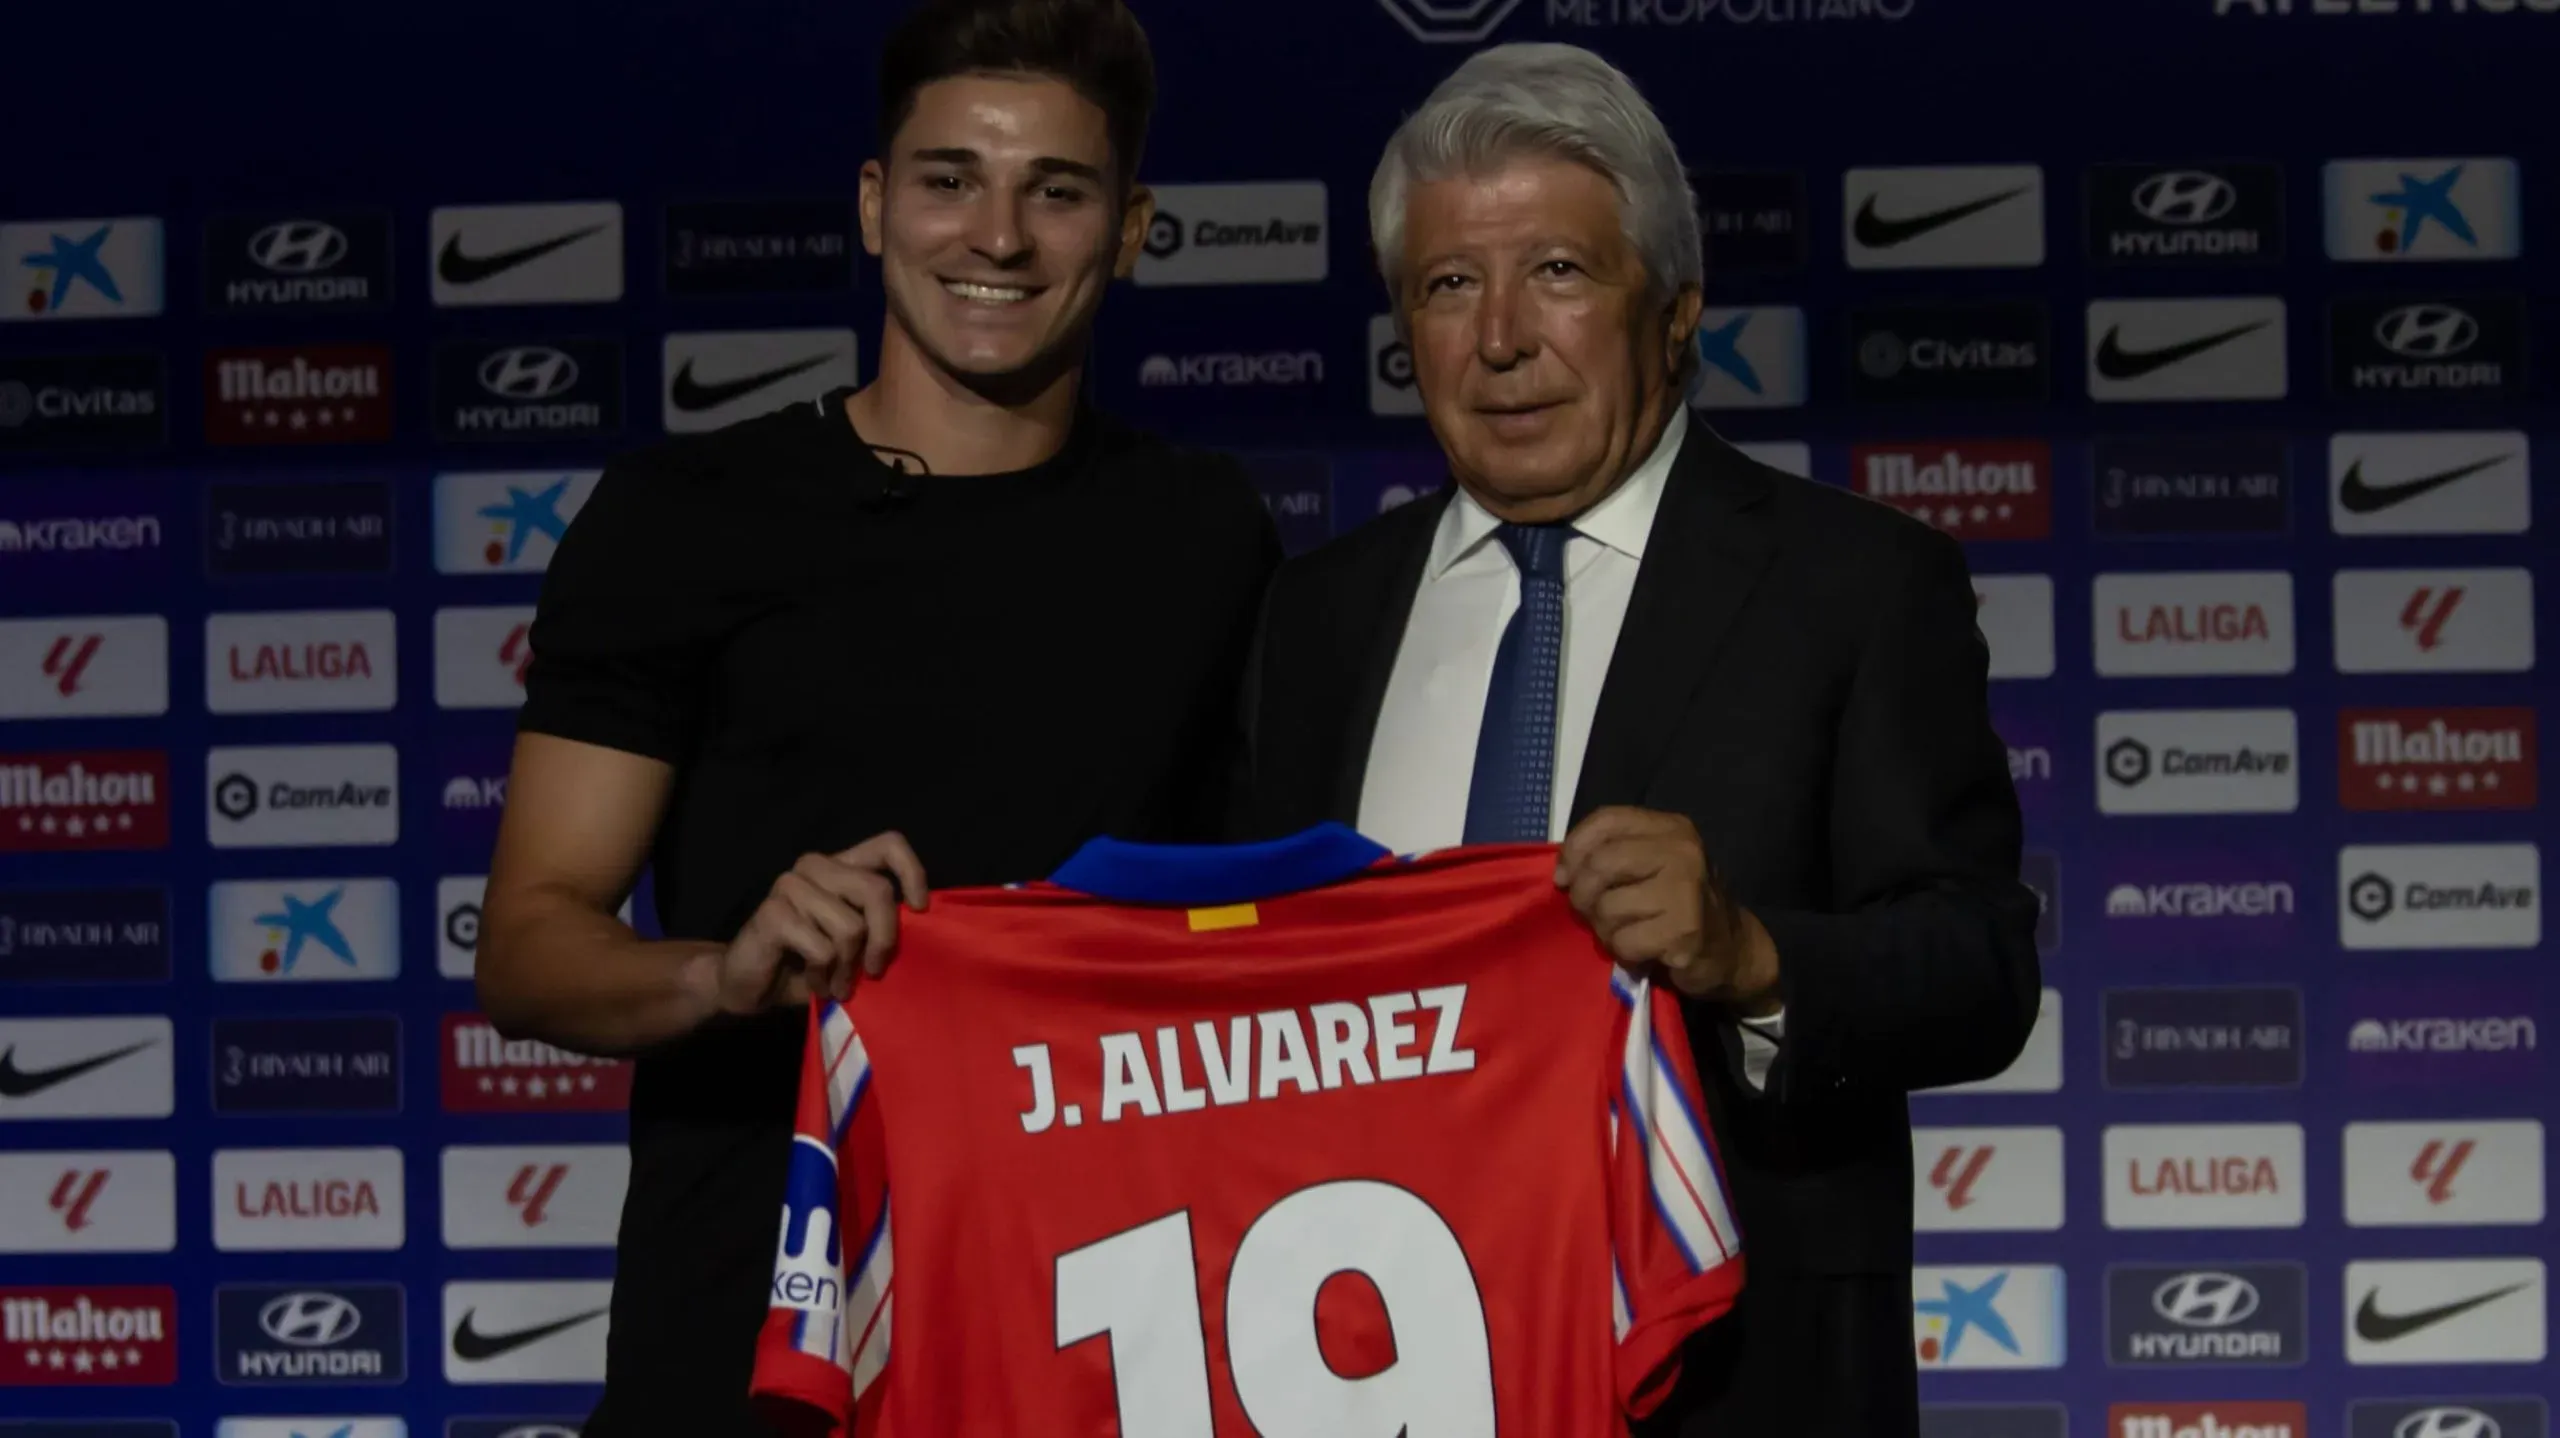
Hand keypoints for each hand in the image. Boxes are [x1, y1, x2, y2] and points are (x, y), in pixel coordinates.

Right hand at [709, 831, 927, 1016]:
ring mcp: (791, 885)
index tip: (919, 910)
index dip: (912, 873)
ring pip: (851, 927)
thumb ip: (878, 926)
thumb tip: (920, 927)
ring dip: (849, 969)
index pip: (888, 844)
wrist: (746, 985)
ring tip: (838, 984)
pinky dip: (824, 976)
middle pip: (877, 891)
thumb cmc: (808, 964)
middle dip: (884, 940)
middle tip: (874, 972)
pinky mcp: (773, 912)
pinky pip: (823, 950)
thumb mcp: (854, 943)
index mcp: (841, 866)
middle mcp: (817, 866)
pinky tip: (814, 983)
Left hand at [1555, 806, 1779, 1011]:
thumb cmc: (1679, 906)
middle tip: (1593, 913)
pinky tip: (1645, 951)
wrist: (1733, 950)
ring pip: (1608, 907)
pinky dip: (1625, 953)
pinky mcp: (1684, 930)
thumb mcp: (1652, 866)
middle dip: (1583, 895)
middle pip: (1600, 864)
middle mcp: (1681, 851)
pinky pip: (1623, 941)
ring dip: (1605, 930)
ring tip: (1627, 933)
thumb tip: (1562, 873)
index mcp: (1670, 828)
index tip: (1564, 877)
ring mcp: (1685, 890)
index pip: (1606, 820)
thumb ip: (1611, 856)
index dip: (1574, 849)